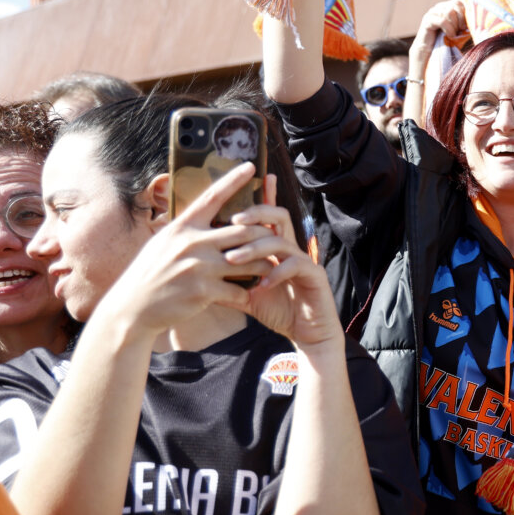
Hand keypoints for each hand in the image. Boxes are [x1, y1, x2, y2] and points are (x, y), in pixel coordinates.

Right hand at [99, 164, 276, 338]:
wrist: (131, 308)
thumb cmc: (150, 274)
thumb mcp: (163, 243)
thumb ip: (187, 231)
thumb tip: (204, 214)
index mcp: (182, 227)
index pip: (212, 197)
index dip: (233, 180)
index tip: (251, 165)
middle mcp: (192, 242)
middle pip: (243, 231)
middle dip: (263, 236)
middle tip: (276, 239)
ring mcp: (198, 267)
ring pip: (248, 261)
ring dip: (263, 265)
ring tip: (270, 267)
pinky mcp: (203, 291)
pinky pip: (239, 289)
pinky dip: (247, 292)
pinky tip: (249, 294)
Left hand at [219, 190, 343, 350]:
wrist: (307, 333)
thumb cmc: (279, 311)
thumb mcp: (247, 296)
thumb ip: (229, 284)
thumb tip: (199, 280)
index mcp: (276, 249)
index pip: (267, 218)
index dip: (263, 196)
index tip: (249, 180)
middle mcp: (291, 249)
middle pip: (278, 217)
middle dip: (256, 214)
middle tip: (233, 220)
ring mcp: (304, 261)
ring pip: (281, 241)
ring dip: (255, 248)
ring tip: (232, 259)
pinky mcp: (314, 276)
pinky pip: (295, 265)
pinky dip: (276, 273)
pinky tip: (261, 286)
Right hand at [408, 0, 465, 79]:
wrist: (430, 52)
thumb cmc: (448, 41)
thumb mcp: (461, 30)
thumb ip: (467, 22)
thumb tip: (479, 17)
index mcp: (449, 6)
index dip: (466, 10)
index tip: (467, 24)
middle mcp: (440, 6)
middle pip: (456, 5)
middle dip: (461, 19)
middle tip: (460, 30)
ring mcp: (433, 12)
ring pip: (449, 12)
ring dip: (455, 25)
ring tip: (453, 35)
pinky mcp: (428, 20)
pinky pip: (442, 20)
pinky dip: (449, 29)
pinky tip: (449, 36)